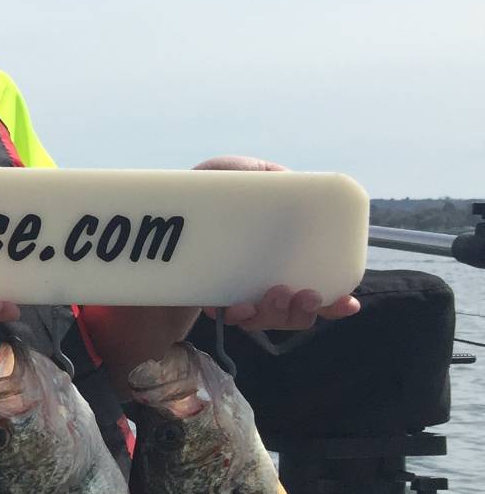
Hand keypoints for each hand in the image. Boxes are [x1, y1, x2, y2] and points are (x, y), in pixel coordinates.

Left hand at [193, 154, 360, 328]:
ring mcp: (234, 289)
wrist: (147, 211)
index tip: (346, 303)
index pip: (313, 282)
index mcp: (277, 253)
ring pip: (268, 319)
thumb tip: (296, 184)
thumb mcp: (236, 174)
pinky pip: (230, 318)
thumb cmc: (198, 190)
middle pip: (295, 309)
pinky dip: (242, 316)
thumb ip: (270, 177)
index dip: (333, 299)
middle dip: (306, 311)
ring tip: (277, 297)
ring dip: (281, 315)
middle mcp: (259, 276)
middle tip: (306, 296)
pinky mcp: (206, 299)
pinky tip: (239, 308)